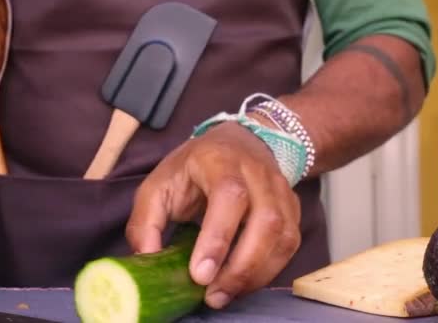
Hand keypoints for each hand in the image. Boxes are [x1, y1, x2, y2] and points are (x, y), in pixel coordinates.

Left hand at [126, 120, 301, 308]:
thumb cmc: (193, 169)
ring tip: (226, 293)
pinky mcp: (292, 208)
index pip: (229, 195)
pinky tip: (244, 281)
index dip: (218, 237)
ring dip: (256, 274)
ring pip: (284, 236)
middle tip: (213, 295)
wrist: (238, 142)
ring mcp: (280, 190)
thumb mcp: (158, 185)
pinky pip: (290, 244)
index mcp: (219, 160)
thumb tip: (146, 260)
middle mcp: (257, 172)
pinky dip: (269, 269)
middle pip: (266, 221)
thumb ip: (146, 222)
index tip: (200, 275)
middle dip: (241, 267)